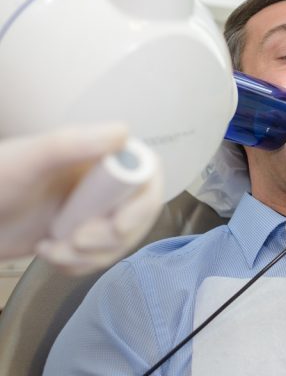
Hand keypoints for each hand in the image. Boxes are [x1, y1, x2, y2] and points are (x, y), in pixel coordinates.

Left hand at [0, 125, 163, 273]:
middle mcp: (103, 183)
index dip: (142, 203)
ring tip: (52, 250)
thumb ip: (73, 142)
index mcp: (100, 157)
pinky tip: (50, 256)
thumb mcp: (29, 160)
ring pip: (121, 241)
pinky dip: (79, 265)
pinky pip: (100, 258)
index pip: (145, 175)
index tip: (120, 224)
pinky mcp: (80, 237)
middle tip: (78, 241)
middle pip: (139, 214)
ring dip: (91, 255)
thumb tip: (124, 132)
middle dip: (112, 236)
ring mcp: (93, 212)